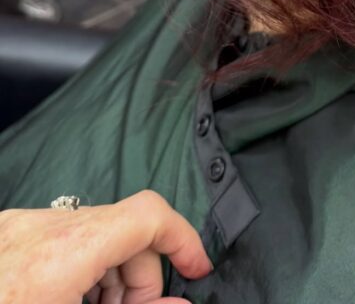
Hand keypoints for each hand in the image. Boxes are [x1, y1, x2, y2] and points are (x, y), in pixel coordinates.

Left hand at [0, 189, 211, 303]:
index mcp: (64, 253)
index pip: (148, 215)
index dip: (183, 238)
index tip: (198, 269)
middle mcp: (41, 228)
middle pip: (123, 229)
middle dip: (140, 277)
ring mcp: (17, 227)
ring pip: (92, 234)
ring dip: (108, 276)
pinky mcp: (4, 234)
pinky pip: (60, 240)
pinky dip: (77, 271)